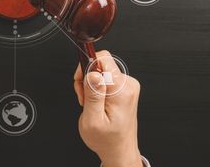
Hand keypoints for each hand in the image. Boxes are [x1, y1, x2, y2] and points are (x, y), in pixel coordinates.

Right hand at [73, 50, 142, 166]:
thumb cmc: (107, 140)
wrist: (119, 150)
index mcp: (121, 90)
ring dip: (90, 85)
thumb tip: (92, 72)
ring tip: (90, 103)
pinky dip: (96, 88)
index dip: (86, 67)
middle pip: (100, 64)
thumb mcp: (93, 120)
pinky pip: (105, 78)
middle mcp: (127, 85)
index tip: (81, 82)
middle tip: (84, 97)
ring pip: (101, 71)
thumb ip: (93, 94)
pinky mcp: (124, 88)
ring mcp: (127, 86)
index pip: (103, 59)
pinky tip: (95, 102)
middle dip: (86, 78)